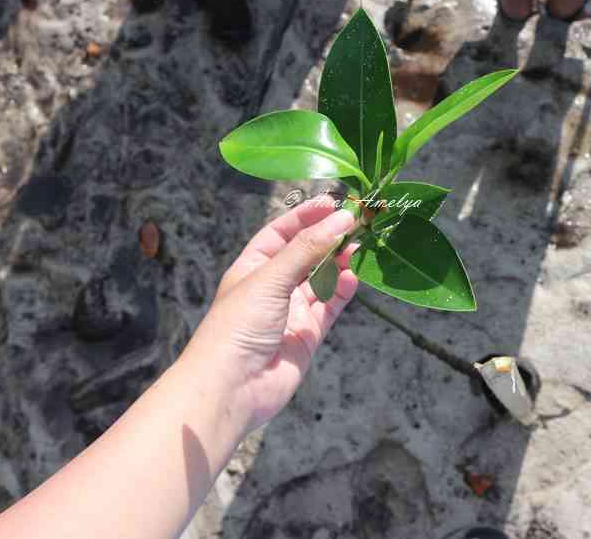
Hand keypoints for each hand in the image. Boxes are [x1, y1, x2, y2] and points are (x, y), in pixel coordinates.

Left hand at [182, 197, 359, 433]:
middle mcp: (271, 287)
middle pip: (306, 254)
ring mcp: (290, 312)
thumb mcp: (270, 278)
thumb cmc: (237, 326)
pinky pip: (330, 307)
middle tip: (356, 221)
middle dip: (329, 237)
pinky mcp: (307, 336)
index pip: (281, 232)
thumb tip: (340, 219)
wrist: (232, 388)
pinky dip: (343, 292)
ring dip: (340, 263)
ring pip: (322, 280)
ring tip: (358, 247)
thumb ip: (307, 248)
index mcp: (252, 267)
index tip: (334, 202)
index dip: (306, 216)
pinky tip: (354, 278)